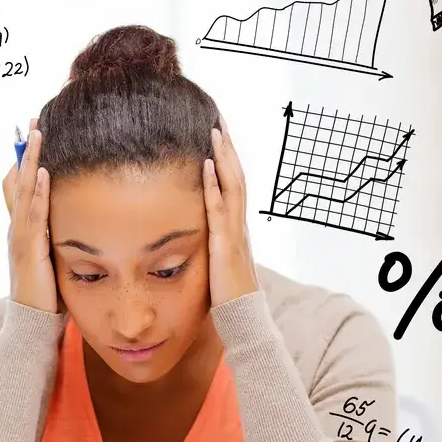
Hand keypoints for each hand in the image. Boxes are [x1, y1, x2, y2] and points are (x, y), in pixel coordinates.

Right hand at [5, 121, 58, 312]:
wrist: (32, 322)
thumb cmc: (47, 294)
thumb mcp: (52, 258)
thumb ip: (59, 238)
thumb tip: (76, 222)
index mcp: (22, 229)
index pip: (18, 186)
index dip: (25, 159)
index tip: (36, 134)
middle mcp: (16, 228)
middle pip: (16, 180)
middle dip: (26, 150)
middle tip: (34, 121)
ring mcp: (20, 237)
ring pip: (22, 190)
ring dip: (30, 160)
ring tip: (38, 133)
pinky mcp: (29, 249)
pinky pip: (32, 214)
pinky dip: (36, 191)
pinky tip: (42, 172)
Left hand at [202, 125, 259, 306]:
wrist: (245, 322)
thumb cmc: (228, 298)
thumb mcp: (217, 264)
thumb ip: (210, 247)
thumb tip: (197, 235)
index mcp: (236, 229)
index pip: (234, 186)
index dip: (227, 160)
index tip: (217, 134)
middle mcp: (240, 226)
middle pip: (237, 177)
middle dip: (228, 148)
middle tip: (218, 119)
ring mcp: (235, 234)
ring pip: (233, 187)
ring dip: (224, 158)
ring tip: (215, 130)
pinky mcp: (226, 246)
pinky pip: (220, 210)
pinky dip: (214, 186)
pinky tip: (207, 165)